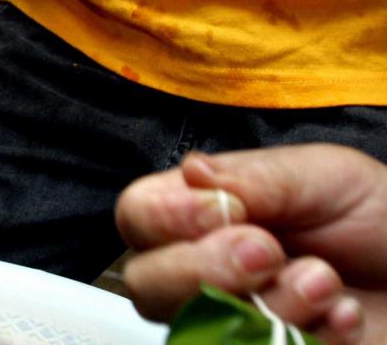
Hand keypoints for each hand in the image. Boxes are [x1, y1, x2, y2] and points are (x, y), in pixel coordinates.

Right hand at [118, 147, 386, 344]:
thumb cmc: (375, 213)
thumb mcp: (320, 176)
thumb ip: (255, 179)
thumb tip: (192, 172)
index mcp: (198, 212)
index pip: (137, 216)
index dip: (167, 218)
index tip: (224, 210)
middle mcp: (202, 271)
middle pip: (146, 284)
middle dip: (204, 269)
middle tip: (268, 252)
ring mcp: (234, 321)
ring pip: (198, 329)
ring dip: (267, 307)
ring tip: (325, 280)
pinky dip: (312, 340)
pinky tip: (346, 317)